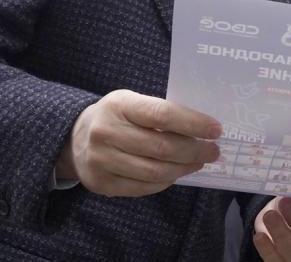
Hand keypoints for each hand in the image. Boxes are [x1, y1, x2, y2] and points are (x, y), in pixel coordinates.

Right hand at [55, 89, 221, 196]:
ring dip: (184, 168)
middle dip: (195, 151)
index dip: (193, 124)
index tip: (216, 130)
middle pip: (162, 147)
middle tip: (213, 151)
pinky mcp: (101, 184)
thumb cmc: (117, 117)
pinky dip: (166, 181)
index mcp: (119, 105)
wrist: (74, 139)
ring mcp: (101, 160)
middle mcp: (106, 132)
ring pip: (155, 172)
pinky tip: (176, 173)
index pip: (162, 115)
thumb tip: (203, 129)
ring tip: (199, 162)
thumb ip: (160, 113)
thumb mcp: (132, 103)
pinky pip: (144, 187)